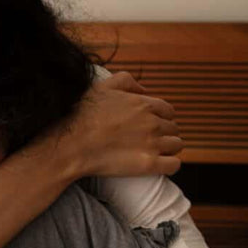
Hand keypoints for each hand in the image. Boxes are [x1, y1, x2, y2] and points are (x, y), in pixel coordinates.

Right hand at [56, 71, 183, 177]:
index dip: (161, 119)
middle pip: (173, 128)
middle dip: (164, 134)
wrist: (71, 143)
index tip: (151, 127)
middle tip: (149, 142)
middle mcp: (152, 122)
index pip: (168, 111)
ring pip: (176, 145)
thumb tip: (144, 89)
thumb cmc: (82, 115)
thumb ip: (127, 82)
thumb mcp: (104, 86)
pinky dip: (170, 165)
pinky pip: (174, 165)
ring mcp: (152, 144)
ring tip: (154, 154)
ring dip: (168, 149)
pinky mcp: (148, 164)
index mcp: (144, 104)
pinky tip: (160, 166)